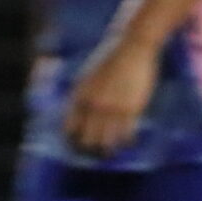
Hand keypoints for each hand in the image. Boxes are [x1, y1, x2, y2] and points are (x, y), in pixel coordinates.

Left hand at [63, 36, 160, 156]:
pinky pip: (126, 135)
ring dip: (108, 150)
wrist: (131, 46)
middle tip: (95, 154)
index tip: (76, 147)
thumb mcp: (88, 76)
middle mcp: (93, 104)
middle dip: (90, 150)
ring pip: (107, 142)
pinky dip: (126, 142)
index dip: (72, 141)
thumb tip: (81, 115)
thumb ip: (83, 96)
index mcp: (79, 95)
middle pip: (87, 139)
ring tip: (111, 152)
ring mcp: (112, 108)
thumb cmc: (109, 58)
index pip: (70, 127)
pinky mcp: (131, 109)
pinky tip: (128, 141)